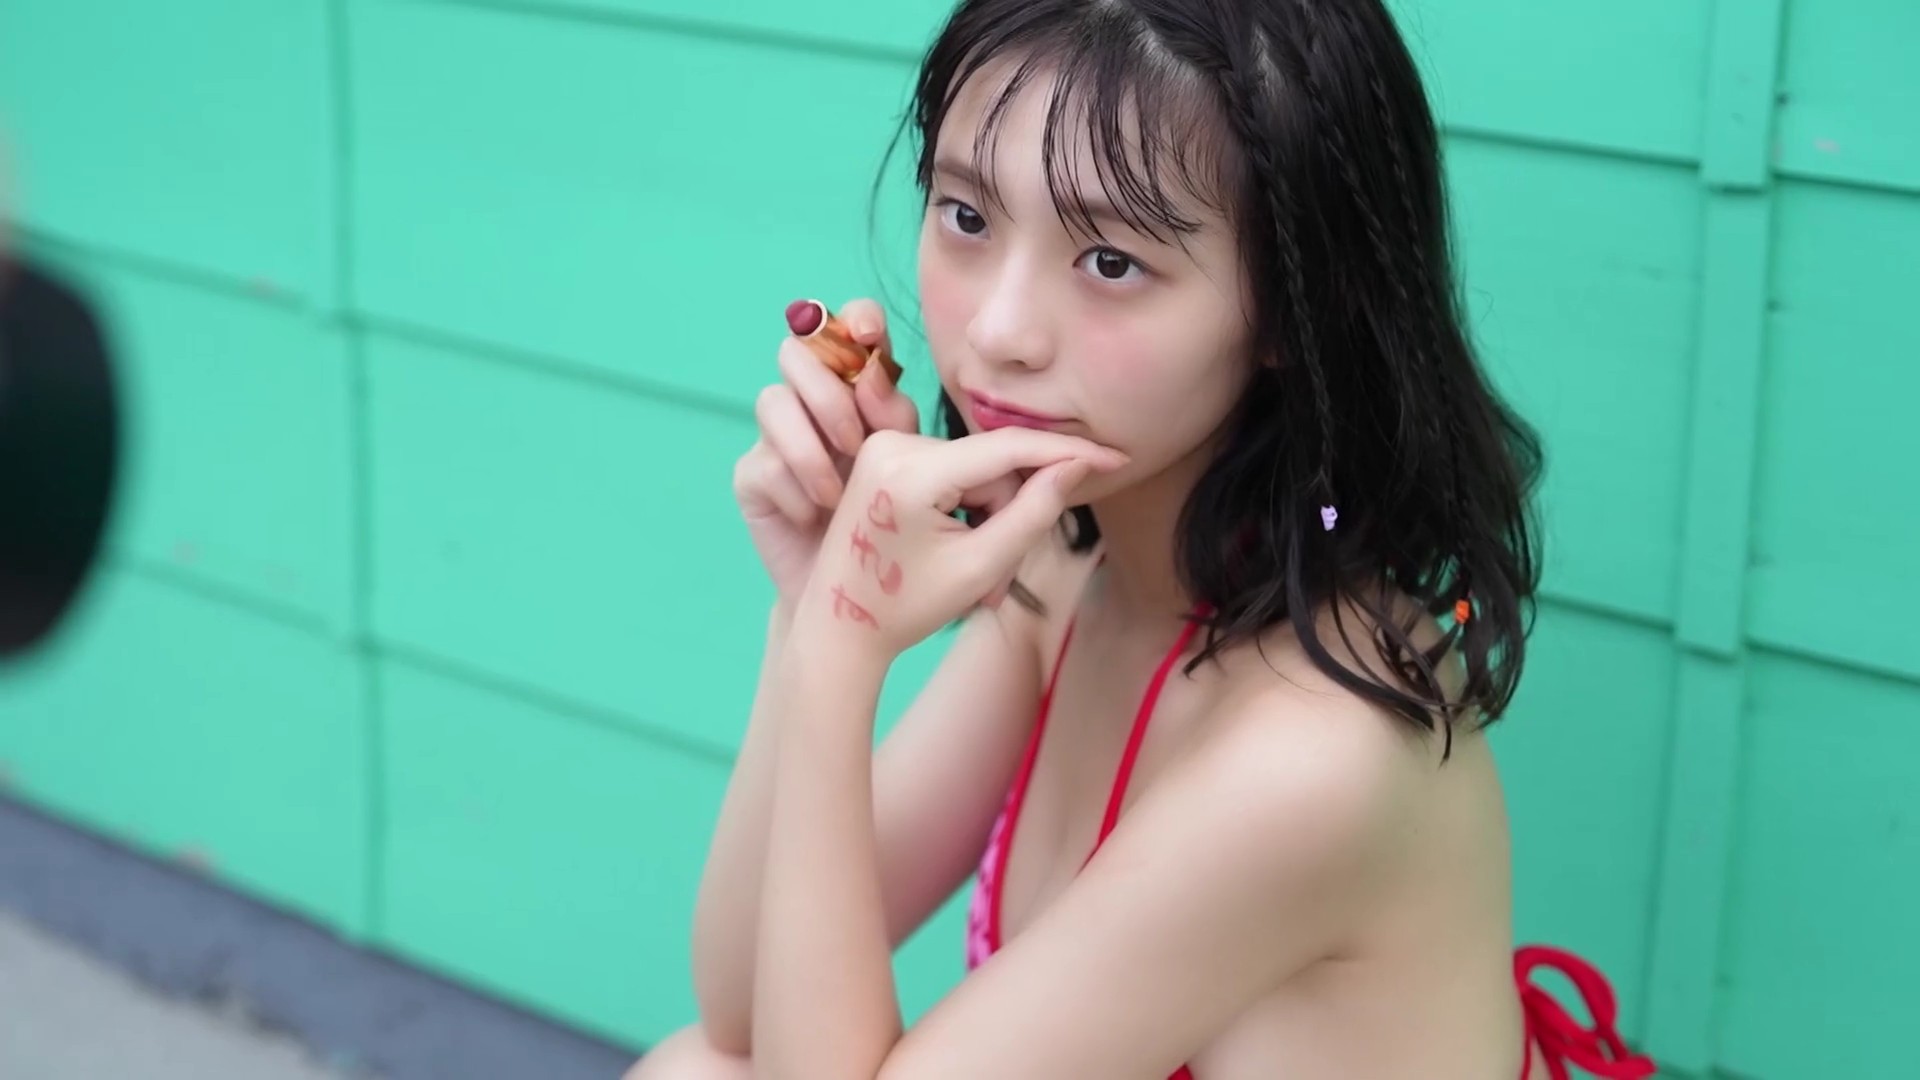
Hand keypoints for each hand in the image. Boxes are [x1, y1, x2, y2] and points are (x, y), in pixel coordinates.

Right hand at [733, 298, 918, 609]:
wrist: (858, 600)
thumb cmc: (900, 533)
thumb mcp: (917, 474)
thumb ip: (901, 419)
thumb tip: (880, 373)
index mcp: (864, 393)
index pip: (853, 328)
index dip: (857, 320)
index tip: (871, 339)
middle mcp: (815, 406)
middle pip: (799, 351)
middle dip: (829, 392)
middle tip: (858, 443)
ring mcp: (778, 439)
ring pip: (772, 398)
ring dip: (809, 444)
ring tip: (839, 492)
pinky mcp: (753, 477)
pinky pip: (761, 462)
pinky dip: (794, 490)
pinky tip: (818, 518)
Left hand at [795, 428, 1127, 658]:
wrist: (840, 628)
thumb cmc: (907, 607)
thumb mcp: (981, 566)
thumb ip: (1035, 511)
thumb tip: (1078, 463)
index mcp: (909, 472)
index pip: (1007, 449)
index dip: (1068, 452)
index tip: (1116, 458)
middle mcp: (891, 445)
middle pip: (992, 465)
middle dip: (1008, 514)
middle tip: (997, 577)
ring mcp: (882, 448)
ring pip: (974, 470)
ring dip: (987, 516)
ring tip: (971, 572)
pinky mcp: (882, 456)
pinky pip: (950, 471)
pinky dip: (963, 508)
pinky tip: (950, 548)